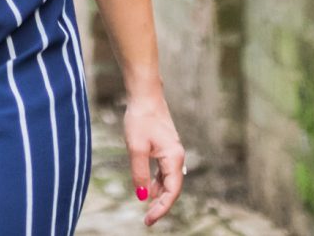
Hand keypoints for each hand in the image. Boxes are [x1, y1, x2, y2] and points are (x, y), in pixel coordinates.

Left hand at [124, 89, 184, 224]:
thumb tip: (141, 197)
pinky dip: (156, 181)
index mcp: (174, 158)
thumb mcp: (136, 147)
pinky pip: (164, 171)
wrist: (145, 94)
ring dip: (158, 193)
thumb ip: (139, 173)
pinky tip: (147, 187)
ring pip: (168, 180)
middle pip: (172, 188)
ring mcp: (172, 152)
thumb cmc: (140, 118)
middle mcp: (177, 157)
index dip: (161, 208)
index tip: (148, 220)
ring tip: (145, 206)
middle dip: (160, 204)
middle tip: (146, 218)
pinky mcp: (165, 147)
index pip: (171, 192)